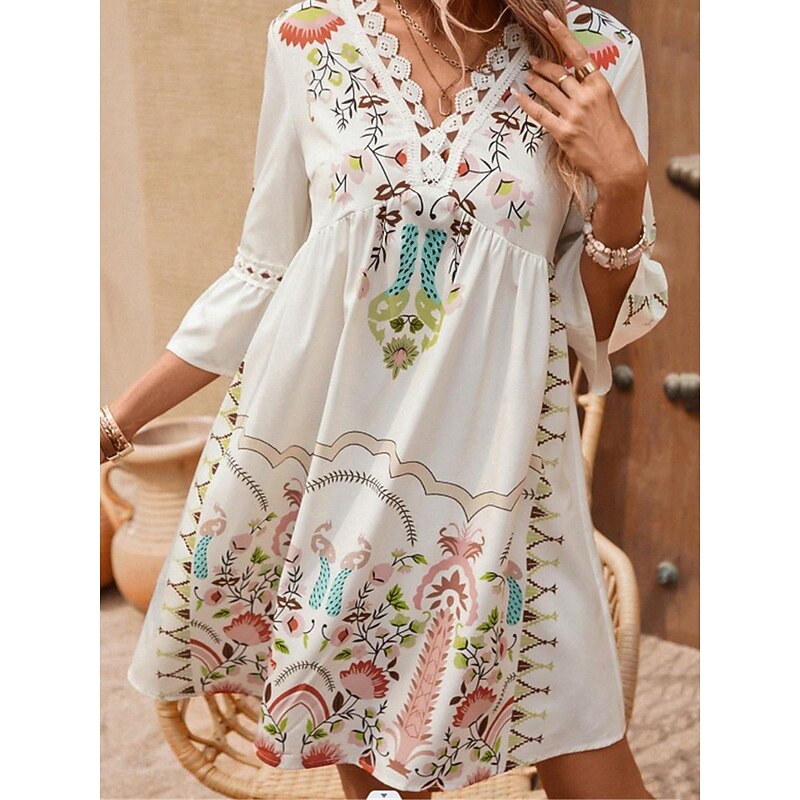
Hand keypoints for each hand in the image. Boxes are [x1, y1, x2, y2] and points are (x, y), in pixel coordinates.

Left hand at [513, 9, 646, 194]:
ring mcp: (573, 114)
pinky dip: (526, 104)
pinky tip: (519, 97)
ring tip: (526, 77)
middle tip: (532, 61)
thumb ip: (591, 93)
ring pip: (546, 90)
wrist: (618, 164)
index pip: (577, 53)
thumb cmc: (615, 137)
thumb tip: (574, 85)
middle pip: (557, 73)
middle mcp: (586, 96)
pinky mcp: (563, 132)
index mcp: (600, 86)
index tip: (548, 21)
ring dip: (533, 82)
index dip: (561, 34)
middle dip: (541, 65)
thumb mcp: (609, 106)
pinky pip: (539, 113)